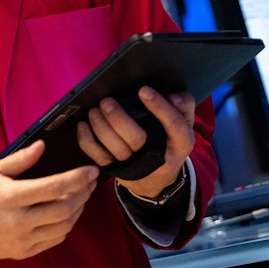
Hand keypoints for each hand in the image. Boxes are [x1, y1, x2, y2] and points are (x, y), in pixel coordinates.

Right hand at [0, 141, 98, 259]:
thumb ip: (20, 159)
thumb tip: (42, 146)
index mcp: (10, 197)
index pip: (54, 188)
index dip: (77, 178)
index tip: (90, 170)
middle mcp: (17, 221)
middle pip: (64, 209)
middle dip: (83, 193)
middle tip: (90, 182)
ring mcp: (21, 239)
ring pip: (63, 226)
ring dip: (78, 209)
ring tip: (81, 195)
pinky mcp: (22, 251)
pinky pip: (54, 240)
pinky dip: (66, 226)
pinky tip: (67, 213)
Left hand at [76, 86, 195, 198]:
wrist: (158, 177)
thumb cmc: (169, 140)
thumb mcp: (185, 124)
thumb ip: (184, 106)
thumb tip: (173, 95)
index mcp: (180, 143)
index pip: (172, 124)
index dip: (159, 107)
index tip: (143, 90)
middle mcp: (159, 157)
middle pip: (137, 139)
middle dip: (118, 119)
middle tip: (106, 101)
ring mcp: (136, 166)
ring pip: (115, 149)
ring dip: (101, 128)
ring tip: (94, 110)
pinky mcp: (117, 170)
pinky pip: (99, 157)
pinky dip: (87, 141)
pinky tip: (83, 125)